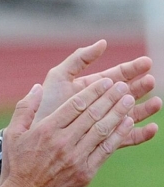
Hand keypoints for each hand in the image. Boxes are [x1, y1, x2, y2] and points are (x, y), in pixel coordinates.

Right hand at [1, 77, 138, 186]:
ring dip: (118, 113)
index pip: (75, 104)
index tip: (106, 82)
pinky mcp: (85, 173)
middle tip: (123, 86)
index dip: (93, 91)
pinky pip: (105, 151)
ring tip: (129, 101)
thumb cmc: (17, 166)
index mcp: (46, 129)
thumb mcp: (13, 134)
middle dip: (110, 98)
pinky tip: (127, 125)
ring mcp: (75, 158)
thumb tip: (37, 88)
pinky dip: (118, 136)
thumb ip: (25, 109)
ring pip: (102, 130)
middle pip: (92, 114)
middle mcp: (63, 142)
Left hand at [35, 40, 160, 146]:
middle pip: (125, 94)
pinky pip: (125, 139)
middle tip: (151, 81)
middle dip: (140, 87)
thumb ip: (79, 59)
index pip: (115, 76)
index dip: (131, 69)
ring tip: (157, 103)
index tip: (146, 63)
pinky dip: (140, 134)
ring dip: (144, 109)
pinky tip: (153, 129)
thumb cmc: (45, 106)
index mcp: (90, 89)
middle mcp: (98, 105)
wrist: (35, 137)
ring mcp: (101, 124)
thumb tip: (104, 43)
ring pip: (129, 115)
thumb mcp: (59, 77)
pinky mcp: (103, 144)